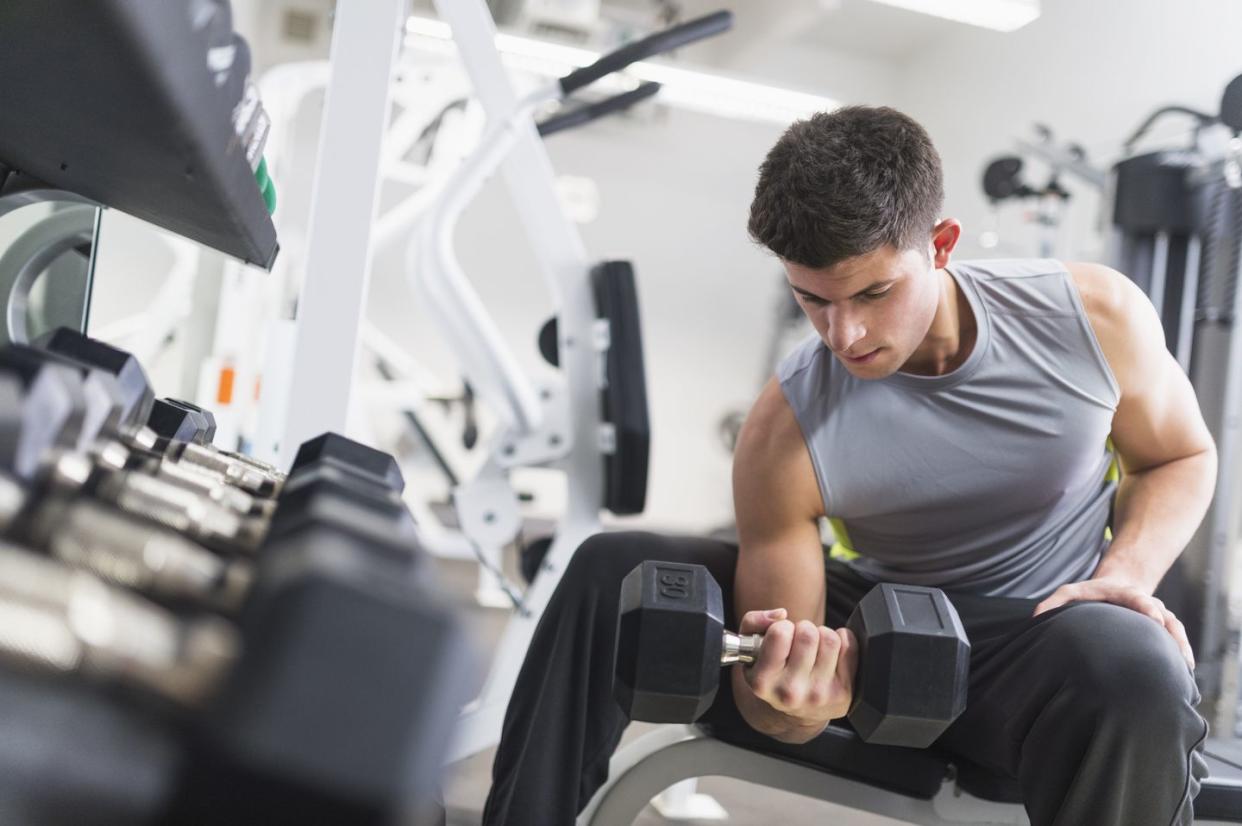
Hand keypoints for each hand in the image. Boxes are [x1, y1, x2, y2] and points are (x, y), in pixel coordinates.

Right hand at [736, 607, 858, 728]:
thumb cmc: (772, 672)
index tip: (781, 637)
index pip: (780, 633)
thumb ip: (754, 622)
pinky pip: (850, 647)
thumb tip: (781, 614)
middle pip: (808, 634)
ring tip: (814, 649)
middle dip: (804, 629)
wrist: (794, 711)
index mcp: (763, 681)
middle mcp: (790, 692)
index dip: (782, 627)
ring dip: (822, 636)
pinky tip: (829, 654)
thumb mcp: (750, 648)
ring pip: (830, 639)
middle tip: (799, 642)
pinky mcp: (843, 694)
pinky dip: (842, 642)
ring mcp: (819, 695)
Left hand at [1033, 577, 1194, 668]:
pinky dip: (1183, 653)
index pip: (1138, 598)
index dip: (1147, 607)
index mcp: (1125, 594)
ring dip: (1181, 647)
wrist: (1117, 586)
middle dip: (1170, 631)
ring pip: (1175, 629)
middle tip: (1176, 649)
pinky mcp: (1163, 628)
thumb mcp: (1070, 592)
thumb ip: (1053, 603)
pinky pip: (1177, 640)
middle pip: (1164, 615)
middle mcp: (1147, 603)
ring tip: (1185, 669)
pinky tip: (1185, 675)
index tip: (1154, 618)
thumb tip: (1036, 619)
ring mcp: (1159, 615)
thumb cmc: (1090, 594)